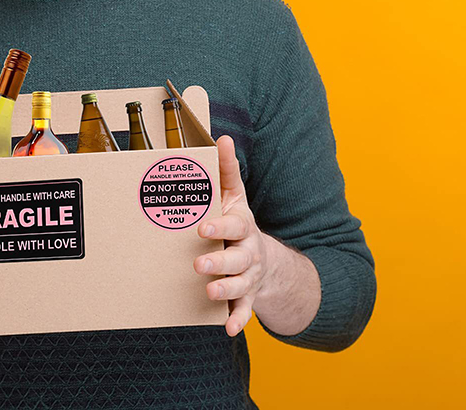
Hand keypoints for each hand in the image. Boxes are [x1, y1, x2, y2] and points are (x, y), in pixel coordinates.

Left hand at [194, 135, 268, 336]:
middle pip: (237, 258)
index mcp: (242, 225)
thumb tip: (222, 137)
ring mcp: (250, 275)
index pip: (233, 225)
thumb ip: (226, 169)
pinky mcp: (248, 296)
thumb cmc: (237, 221)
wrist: (266, 258)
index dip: (219, 226)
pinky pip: (245, 310)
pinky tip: (227, 329)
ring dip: (225, 289)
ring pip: (240, 284)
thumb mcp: (234, 195)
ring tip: (209, 292)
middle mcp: (248, 251)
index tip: (202, 228)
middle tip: (199, 265)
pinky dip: (238, 319)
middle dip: (219, 262)